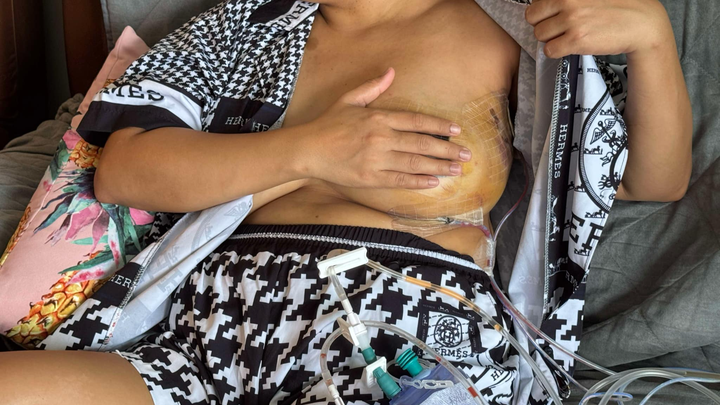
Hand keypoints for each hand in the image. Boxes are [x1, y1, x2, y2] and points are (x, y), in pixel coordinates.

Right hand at [297, 68, 470, 188]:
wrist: (307, 150)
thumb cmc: (328, 124)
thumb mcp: (349, 100)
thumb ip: (373, 87)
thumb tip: (391, 71)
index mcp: (379, 118)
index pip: (417, 121)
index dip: (439, 126)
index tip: (457, 130)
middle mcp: (381, 138)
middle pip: (421, 144)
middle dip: (447, 149)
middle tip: (467, 154)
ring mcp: (376, 159)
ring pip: (414, 163)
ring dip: (439, 166)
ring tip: (457, 169)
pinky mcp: (370, 178)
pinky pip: (399, 181)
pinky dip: (417, 182)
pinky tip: (434, 182)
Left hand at [525, 0, 673, 58]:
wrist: (641, 23)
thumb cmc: (616, 7)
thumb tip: (541, 4)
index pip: (536, 2)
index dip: (543, 11)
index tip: (553, 15)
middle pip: (532, 17)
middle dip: (543, 24)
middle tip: (558, 27)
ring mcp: (572, 20)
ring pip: (540, 35)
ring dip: (551, 38)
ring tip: (568, 35)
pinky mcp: (576, 39)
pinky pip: (549, 50)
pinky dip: (556, 51)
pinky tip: (570, 46)